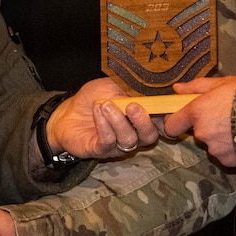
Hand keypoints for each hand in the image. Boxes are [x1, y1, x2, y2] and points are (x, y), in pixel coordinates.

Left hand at [47, 77, 161, 160]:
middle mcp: (135, 134)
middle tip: (132, 106)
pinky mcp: (101, 151)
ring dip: (118, 121)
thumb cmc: (93, 98)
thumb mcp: (113, 86)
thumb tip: (148, 85)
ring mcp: (118, 145)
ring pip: (129, 140)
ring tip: (106, 105)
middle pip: (149, 136)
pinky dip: (104, 125)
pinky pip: (108, 141)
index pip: (163, 122)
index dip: (168, 118)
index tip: (164, 105)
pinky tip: (98, 111)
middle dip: (143, 121)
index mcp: (142, 118)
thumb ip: (131, 88)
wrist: (67, 112)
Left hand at [166, 76, 235, 167]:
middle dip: (209, 126)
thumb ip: (197, 87)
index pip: (172, 124)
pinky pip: (226, 154)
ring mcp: (215, 149)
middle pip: (198, 133)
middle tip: (229, 116)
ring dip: (223, 138)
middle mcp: (203, 132)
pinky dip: (234, 148)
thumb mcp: (225, 83)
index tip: (182, 120)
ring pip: (213, 144)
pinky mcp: (228, 161)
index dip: (176, 122)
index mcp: (198, 111)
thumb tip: (177, 89)